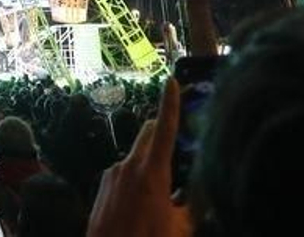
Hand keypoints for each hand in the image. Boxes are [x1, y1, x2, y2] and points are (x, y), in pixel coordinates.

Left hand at [87, 78, 191, 236]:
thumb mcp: (182, 227)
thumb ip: (193, 203)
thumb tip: (200, 188)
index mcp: (151, 173)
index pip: (164, 128)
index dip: (170, 103)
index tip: (171, 81)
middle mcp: (129, 167)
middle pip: (148, 134)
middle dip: (162, 131)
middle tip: (178, 142)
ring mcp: (112, 175)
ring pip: (137, 156)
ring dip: (151, 163)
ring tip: (163, 194)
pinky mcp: (103, 185)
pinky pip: (124, 172)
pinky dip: (137, 179)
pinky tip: (144, 204)